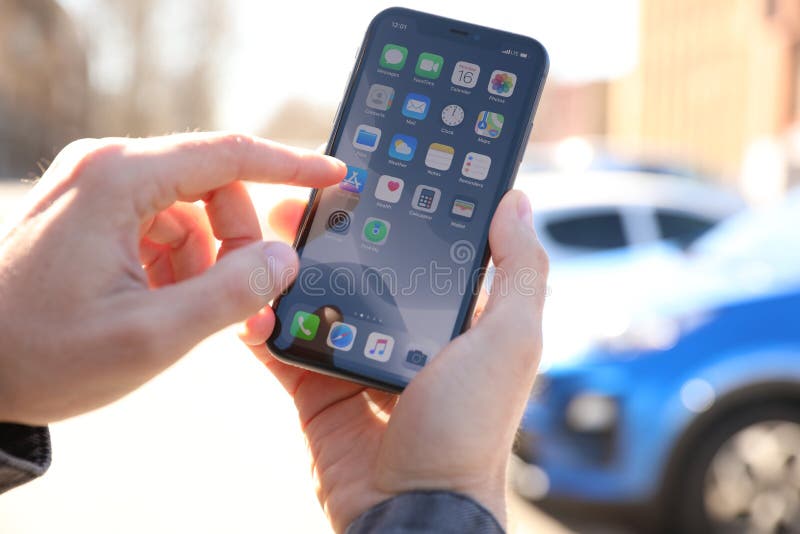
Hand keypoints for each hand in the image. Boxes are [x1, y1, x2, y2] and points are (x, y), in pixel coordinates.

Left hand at [0, 133, 344, 424]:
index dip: (291, 167)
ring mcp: (98, 186)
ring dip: (212, 262)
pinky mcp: (95, 210)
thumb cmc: (44, 354)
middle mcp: (108, 167)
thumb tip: (284, 259)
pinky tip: (167, 304)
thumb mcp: (152, 335)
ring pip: (195, 211)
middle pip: (216, 186)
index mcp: (119, 179)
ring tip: (197, 315)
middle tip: (249, 303)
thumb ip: (232, 294)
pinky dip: (184, 265)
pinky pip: (166, 226)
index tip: (336, 178)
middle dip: (242, 243)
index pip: (230, 155)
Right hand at [242, 190, 547, 531]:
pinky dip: (264, 321)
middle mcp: (405, 333)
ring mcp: (358, 359)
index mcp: (452, 317)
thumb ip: (518, 270)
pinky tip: (247, 291)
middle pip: (363, 268)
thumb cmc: (471, 427)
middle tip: (306, 197)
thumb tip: (515, 200)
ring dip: (291, 266)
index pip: (424, 249)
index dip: (401, 211)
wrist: (410, 509)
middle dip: (334, 231)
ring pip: (319, 299)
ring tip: (266, 230)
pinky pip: (286, 346)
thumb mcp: (511, 340)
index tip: (373, 170)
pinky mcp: (318, 388)